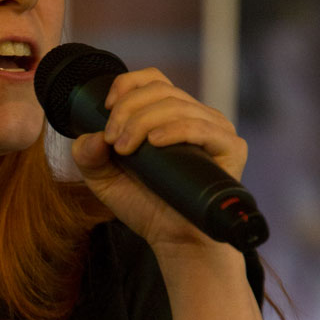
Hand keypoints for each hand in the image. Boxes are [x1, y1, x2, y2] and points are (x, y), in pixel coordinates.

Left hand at [69, 67, 248, 251]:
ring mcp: (214, 129)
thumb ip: (88, 156)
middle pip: (160, 90)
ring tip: (126, 151)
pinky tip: (155, 142)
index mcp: (169, 115)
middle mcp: (194, 116)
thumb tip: (91, 137)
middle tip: (113, 142)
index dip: (127, 85)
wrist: (172, 239)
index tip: (105, 108)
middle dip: (128, 111)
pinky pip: (203, 127)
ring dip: (143, 122)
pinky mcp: (230, 148)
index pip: (153, 79)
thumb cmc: (144, 206)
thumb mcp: (103, 180)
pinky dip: (176, 129)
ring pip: (177, 105)